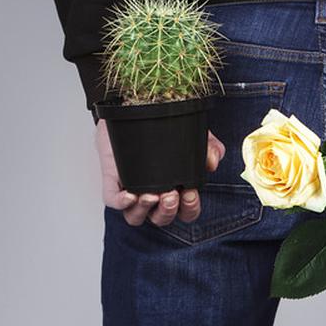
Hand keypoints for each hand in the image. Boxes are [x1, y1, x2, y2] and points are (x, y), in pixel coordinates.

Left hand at [96, 121, 225, 226]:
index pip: (186, 213)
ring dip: (145, 210)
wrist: (137, 106)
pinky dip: (121, 202)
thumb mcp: (194, 135)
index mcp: (176, 190)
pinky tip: (130, 195)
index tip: (190, 193)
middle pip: (161, 219)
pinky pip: (113, 201)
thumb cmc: (165, 129)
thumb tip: (212, 162)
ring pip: (136, 217)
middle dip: (167, 211)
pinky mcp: (113, 181)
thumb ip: (209, 147)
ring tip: (151, 195)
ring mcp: (132, 190)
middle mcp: (154, 196)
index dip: (189, 209)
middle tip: (170, 194)